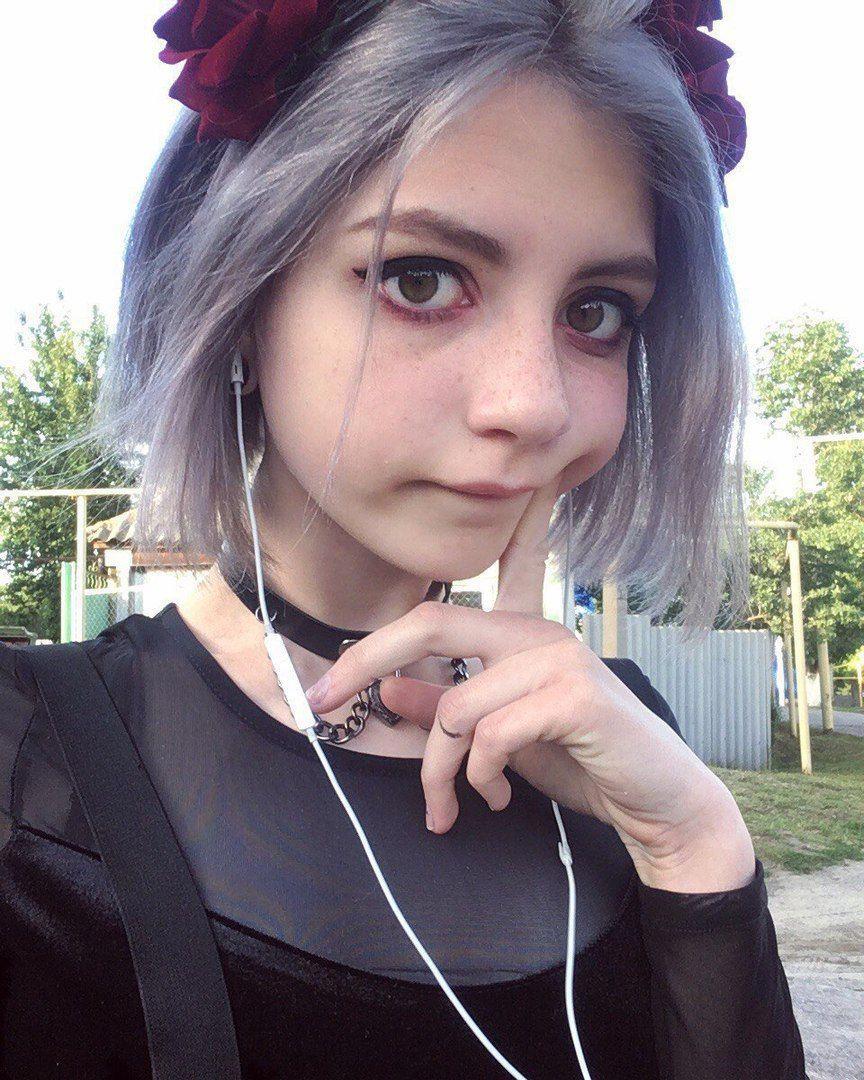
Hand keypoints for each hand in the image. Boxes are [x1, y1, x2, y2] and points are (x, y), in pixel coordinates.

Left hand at [306, 478, 754, 891]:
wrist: (660, 802)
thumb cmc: (583, 760)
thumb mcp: (501, 737)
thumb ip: (449, 707)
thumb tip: (389, 688)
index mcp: (516, 634)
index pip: (432, 617)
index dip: (370, 644)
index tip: (323, 687)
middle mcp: (536, 633)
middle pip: (432, 624)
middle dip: (366, 662)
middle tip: (323, 705)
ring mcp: (559, 659)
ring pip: (458, 704)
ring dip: (441, 769)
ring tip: (457, 803)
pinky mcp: (576, 697)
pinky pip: (494, 734)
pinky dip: (481, 776)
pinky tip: (500, 796)